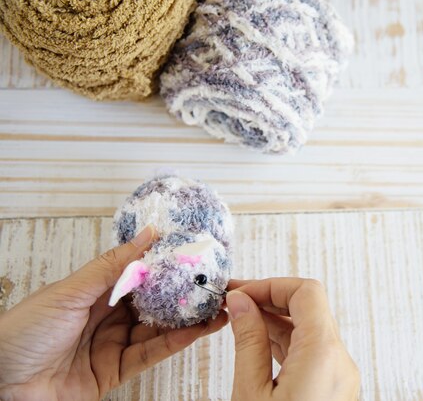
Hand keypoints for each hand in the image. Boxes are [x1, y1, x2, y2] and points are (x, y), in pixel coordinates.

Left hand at [0, 226, 228, 400]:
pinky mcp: (114, 372)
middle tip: (214, 282)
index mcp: (94, 292)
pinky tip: (196, 330)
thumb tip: (148, 235)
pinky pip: (150, 354)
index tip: (192, 255)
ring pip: (158, 329)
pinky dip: (175, 342)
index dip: (165, 266)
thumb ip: (113, 266)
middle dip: (183, 293)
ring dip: (188, 319)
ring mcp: (111, 345)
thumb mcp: (70, 291)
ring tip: (217, 305)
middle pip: (153, 303)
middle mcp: (106, 317)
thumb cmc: (22, 332)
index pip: (138, 275)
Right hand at [227, 278, 359, 400]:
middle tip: (235, 301)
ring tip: (241, 321)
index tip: (240, 293)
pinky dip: (285, 342)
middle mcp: (340, 362)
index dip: (270, 286)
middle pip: (309, 307)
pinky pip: (311, 352)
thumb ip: (248, 342)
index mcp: (323, 355)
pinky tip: (258, 342)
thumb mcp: (251, 392)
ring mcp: (340, 376)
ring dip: (275, 320)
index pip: (305, 292)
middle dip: (269, 299)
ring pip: (309, 330)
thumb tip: (241, 303)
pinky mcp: (333, 388)